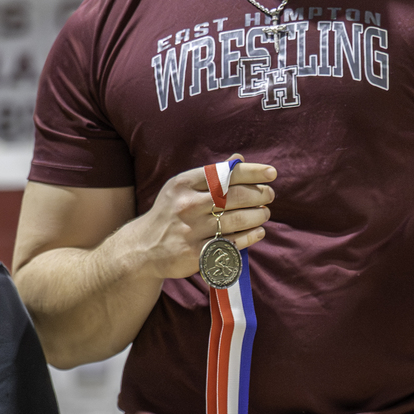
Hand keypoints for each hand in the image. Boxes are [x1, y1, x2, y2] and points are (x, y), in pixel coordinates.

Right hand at [136, 160, 276, 281]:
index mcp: (183, 184)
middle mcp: (186, 205)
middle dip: (259, 195)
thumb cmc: (170, 214)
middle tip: (269, 195)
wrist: (142, 248)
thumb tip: (239, 159)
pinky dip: (249, 237)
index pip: (225, 174)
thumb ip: (211, 176)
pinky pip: (231, 244)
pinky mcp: (195, 254)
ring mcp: (191, 231)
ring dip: (258, 216)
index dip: (252, 173)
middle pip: (234, 197)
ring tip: (265, 213)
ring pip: (236, 221)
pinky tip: (258, 232)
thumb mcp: (182, 189)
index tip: (272, 174)